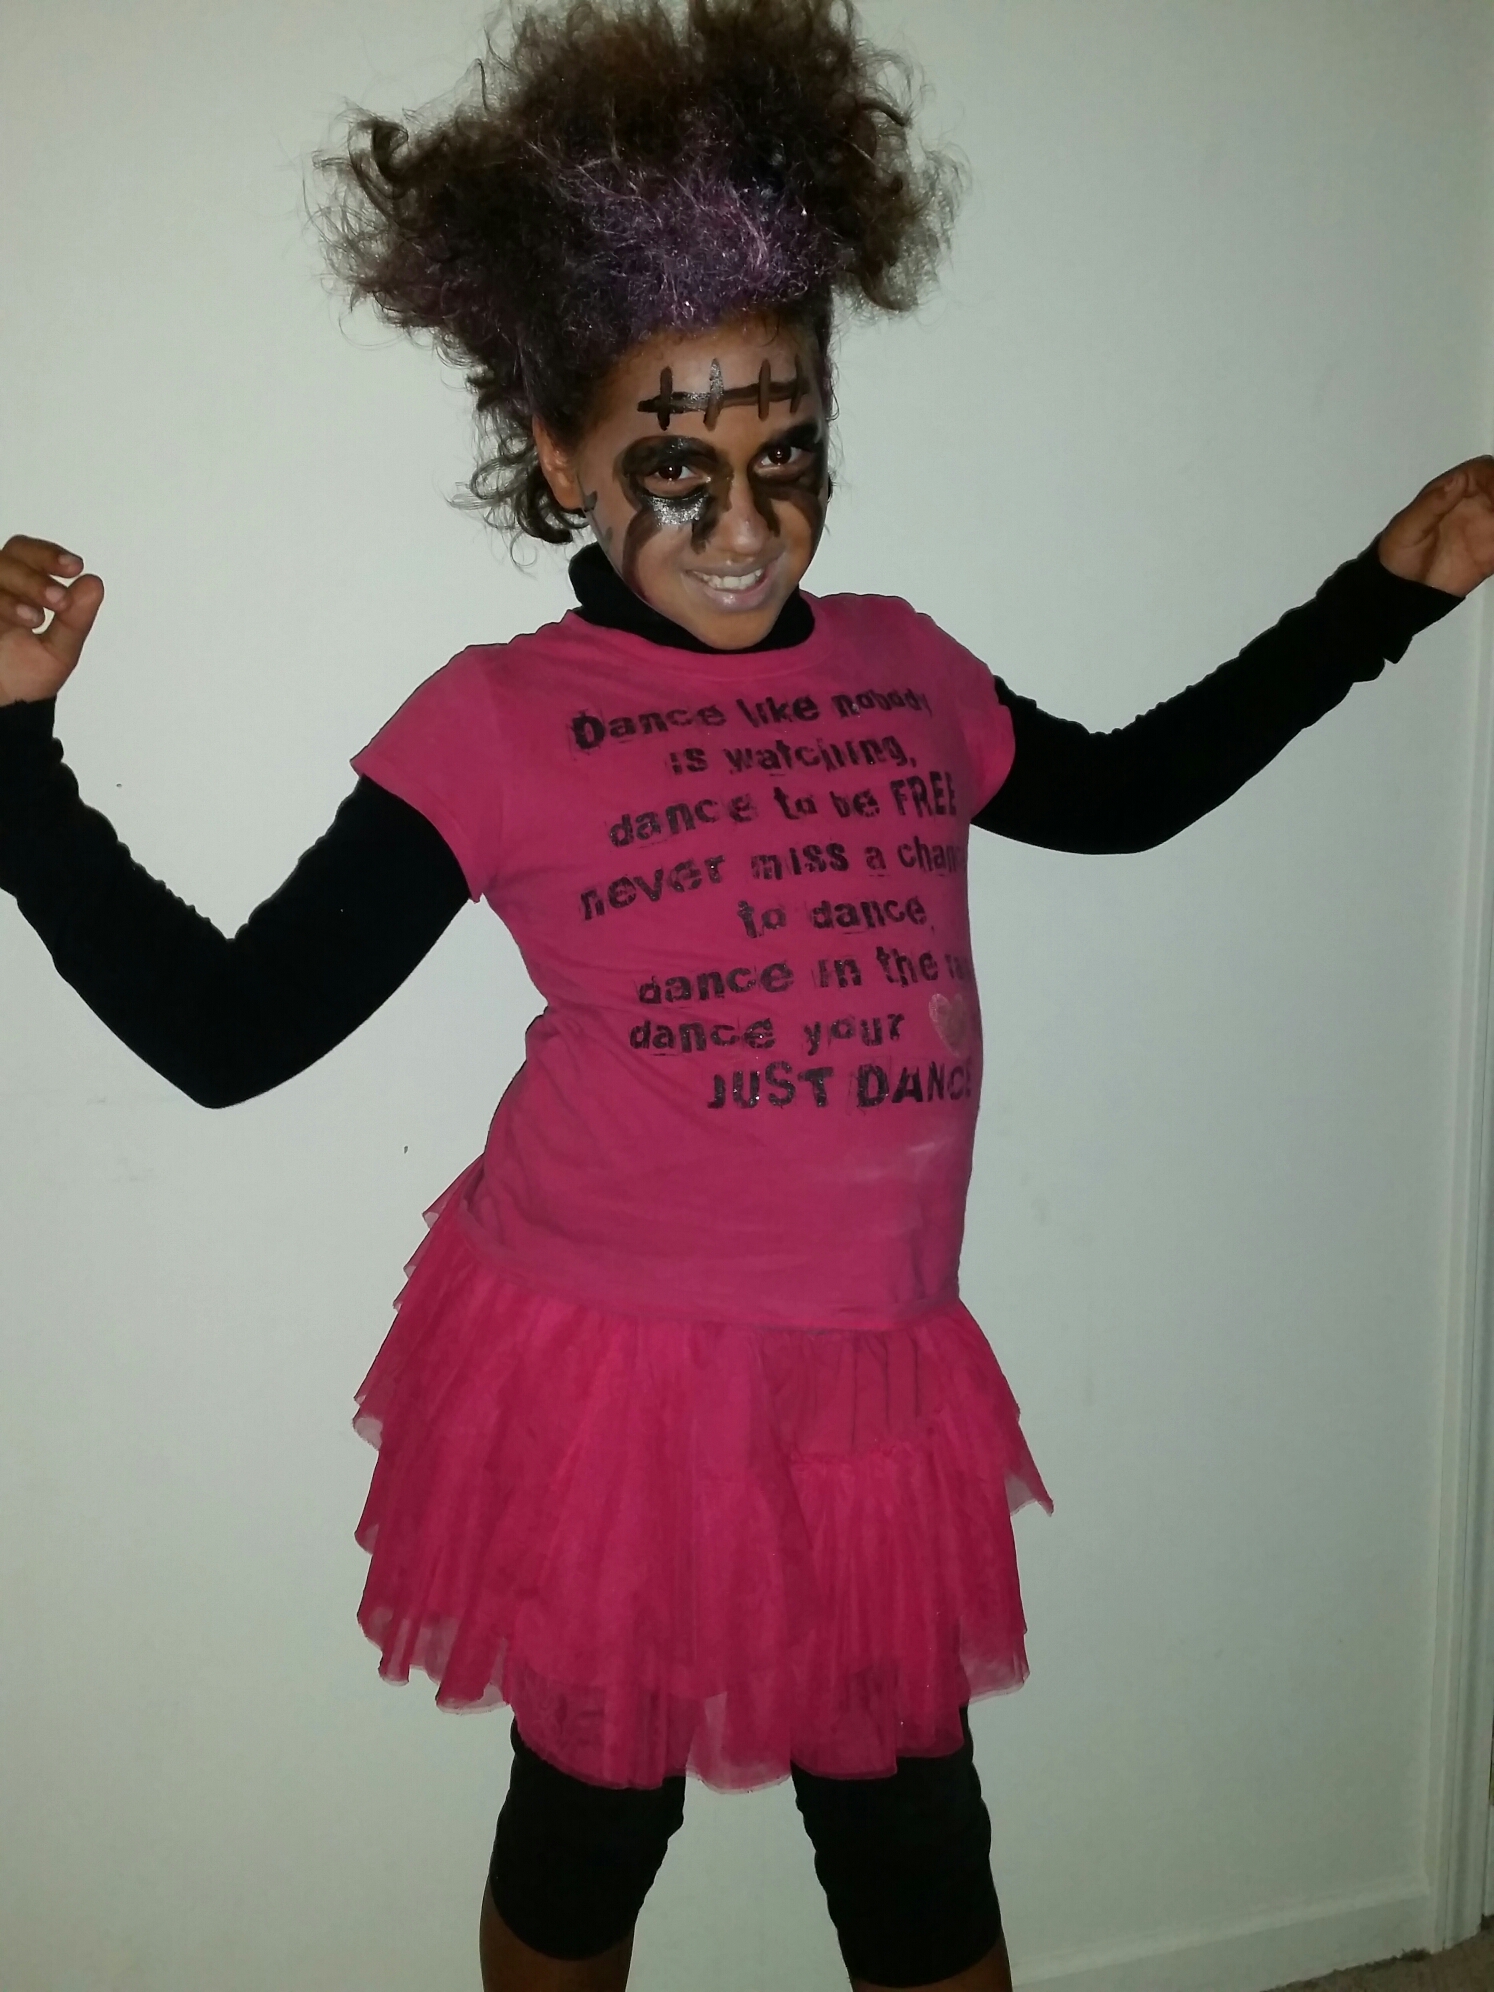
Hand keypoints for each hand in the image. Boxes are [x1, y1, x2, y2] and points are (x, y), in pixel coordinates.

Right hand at [0, 535, 104, 705]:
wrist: (3, 707)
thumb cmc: (26, 676)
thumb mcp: (60, 651)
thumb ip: (76, 619)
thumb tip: (94, 583)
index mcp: (22, 589)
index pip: (31, 554)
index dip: (49, 554)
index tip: (75, 567)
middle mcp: (0, 587)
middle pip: (12, 555)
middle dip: (38, 573)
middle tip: (59, 599)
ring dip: (24, 587)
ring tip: (40, 617)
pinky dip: (5, 601)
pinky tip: (24, 619)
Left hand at [1377, 456, 1493, 597]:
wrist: (1401, 590)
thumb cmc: (1397, 554)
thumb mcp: (1408, 528)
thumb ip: (1432, 504)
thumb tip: (1457, 480)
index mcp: (1451, 492)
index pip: (1482, 471)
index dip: (1493, 475)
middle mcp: (1472, 505)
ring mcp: (1484, 527)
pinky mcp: (1491, 552)